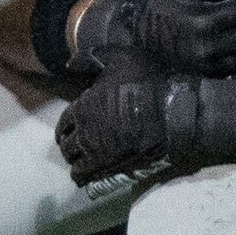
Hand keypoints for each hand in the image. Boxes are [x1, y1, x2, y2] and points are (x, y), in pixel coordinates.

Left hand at [58, 56, 179, 185]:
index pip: (63, 123)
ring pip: (75, 164)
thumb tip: (69, 64)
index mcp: (83, 108)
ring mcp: (98, 152)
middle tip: (74, 147)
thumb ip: (91, 57)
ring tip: (79, 164)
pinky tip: (86, 178)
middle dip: (68, 146)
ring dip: (76, 163)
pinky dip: (84, 178)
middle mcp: (85, 132)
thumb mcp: (120, 57)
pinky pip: (89, 176)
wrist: (172, 112)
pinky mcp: (112, 167)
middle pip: (67, 146)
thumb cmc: (146, 82)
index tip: (68, 130)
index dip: (65, 127)